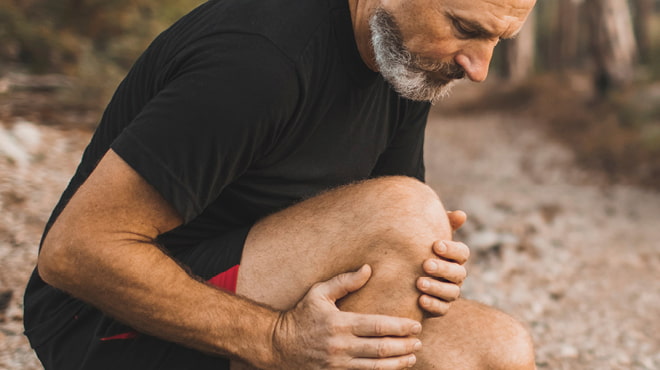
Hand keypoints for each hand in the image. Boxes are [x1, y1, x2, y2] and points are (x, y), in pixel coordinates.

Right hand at [271, 265, 422, 368]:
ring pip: (375, 367)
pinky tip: (393, 369)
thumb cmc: (300, 315)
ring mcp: (337, 364)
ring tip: (412, 357)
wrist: (277, 345)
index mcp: (339, 323)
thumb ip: (344, 281)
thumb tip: (368, 269)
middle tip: (419, 341)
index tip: (415, 325)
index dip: (400, 327)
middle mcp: (340, 346)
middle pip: (380, 349)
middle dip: (404, 346)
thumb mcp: (318, 293)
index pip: (377, 326)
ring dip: (397, 363)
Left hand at [417, 211, 469, 315]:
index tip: (435, 245)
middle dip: (443, 268)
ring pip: (452, 293)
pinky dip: (433, 304)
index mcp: (454, 257)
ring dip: (436, 287)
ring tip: (419, 283)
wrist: (398, 276)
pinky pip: (442, 309)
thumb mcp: (423, 236)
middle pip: (458, 273)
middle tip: (425, 264)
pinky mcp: (440, 308)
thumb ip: (440, 224)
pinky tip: (419, 299)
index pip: (462, 252)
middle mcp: (455, 276)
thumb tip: (461, 214)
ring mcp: (449, 293)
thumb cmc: (415, 249)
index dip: (451, 249)